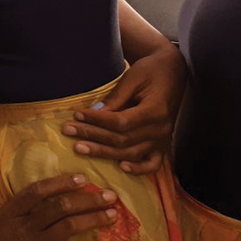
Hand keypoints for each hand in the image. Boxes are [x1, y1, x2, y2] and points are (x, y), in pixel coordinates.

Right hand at [0, 172, 116, 240]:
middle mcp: (24, 227)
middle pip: (60, 207)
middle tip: (110, 196)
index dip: (61, 182)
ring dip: (92, 221)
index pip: (38, 191)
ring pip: (67, 228)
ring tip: (112, 216)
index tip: (82, 178)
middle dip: (87, 200)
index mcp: (7, 214)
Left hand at [61, 49, 186, 173]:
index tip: (77, 115)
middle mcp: (161, 129)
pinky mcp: (162, 145)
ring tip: (79, 147)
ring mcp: (163, 140)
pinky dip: (137, 169)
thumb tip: (95, 113)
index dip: (97, 121)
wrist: (172, 72)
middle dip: (93, 136)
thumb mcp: (132, 79)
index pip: (121, 122)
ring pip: (130, 153)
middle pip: (122, 140)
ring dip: (103, 152)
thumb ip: (116, 99)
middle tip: (68, 131)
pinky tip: (119, 167)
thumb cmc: (150, 71)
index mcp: (156, 110)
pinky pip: (152, 164)